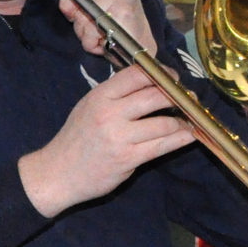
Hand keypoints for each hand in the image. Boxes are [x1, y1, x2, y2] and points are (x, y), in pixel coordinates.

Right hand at [18, 66, 193, 216]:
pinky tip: (189, 135)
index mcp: (101, 95)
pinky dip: (181, 139)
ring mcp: (120, 137)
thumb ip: (117, 94)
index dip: (161, 73)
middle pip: (155, 96)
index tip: (173, 78)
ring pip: (164, 123)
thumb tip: (152, 83)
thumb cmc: (77, 138)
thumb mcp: (90, 106)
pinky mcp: (128, 158)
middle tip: (189, 99)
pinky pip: (163, 145)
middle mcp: (110, 113)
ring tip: (188, 120)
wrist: (58, 173)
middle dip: (177, 96)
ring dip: (182, 121)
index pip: (137, 74)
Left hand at [43, 0, 157, 57]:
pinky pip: (90, 30)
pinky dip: (91, 42)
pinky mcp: (123, 10)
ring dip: (84, 30)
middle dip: (72, 10)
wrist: (142, 44)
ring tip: (99, 32)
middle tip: (87, 20)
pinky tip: (104, 40)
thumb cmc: (117, 22)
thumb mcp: (96, 0)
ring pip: (81, 14)